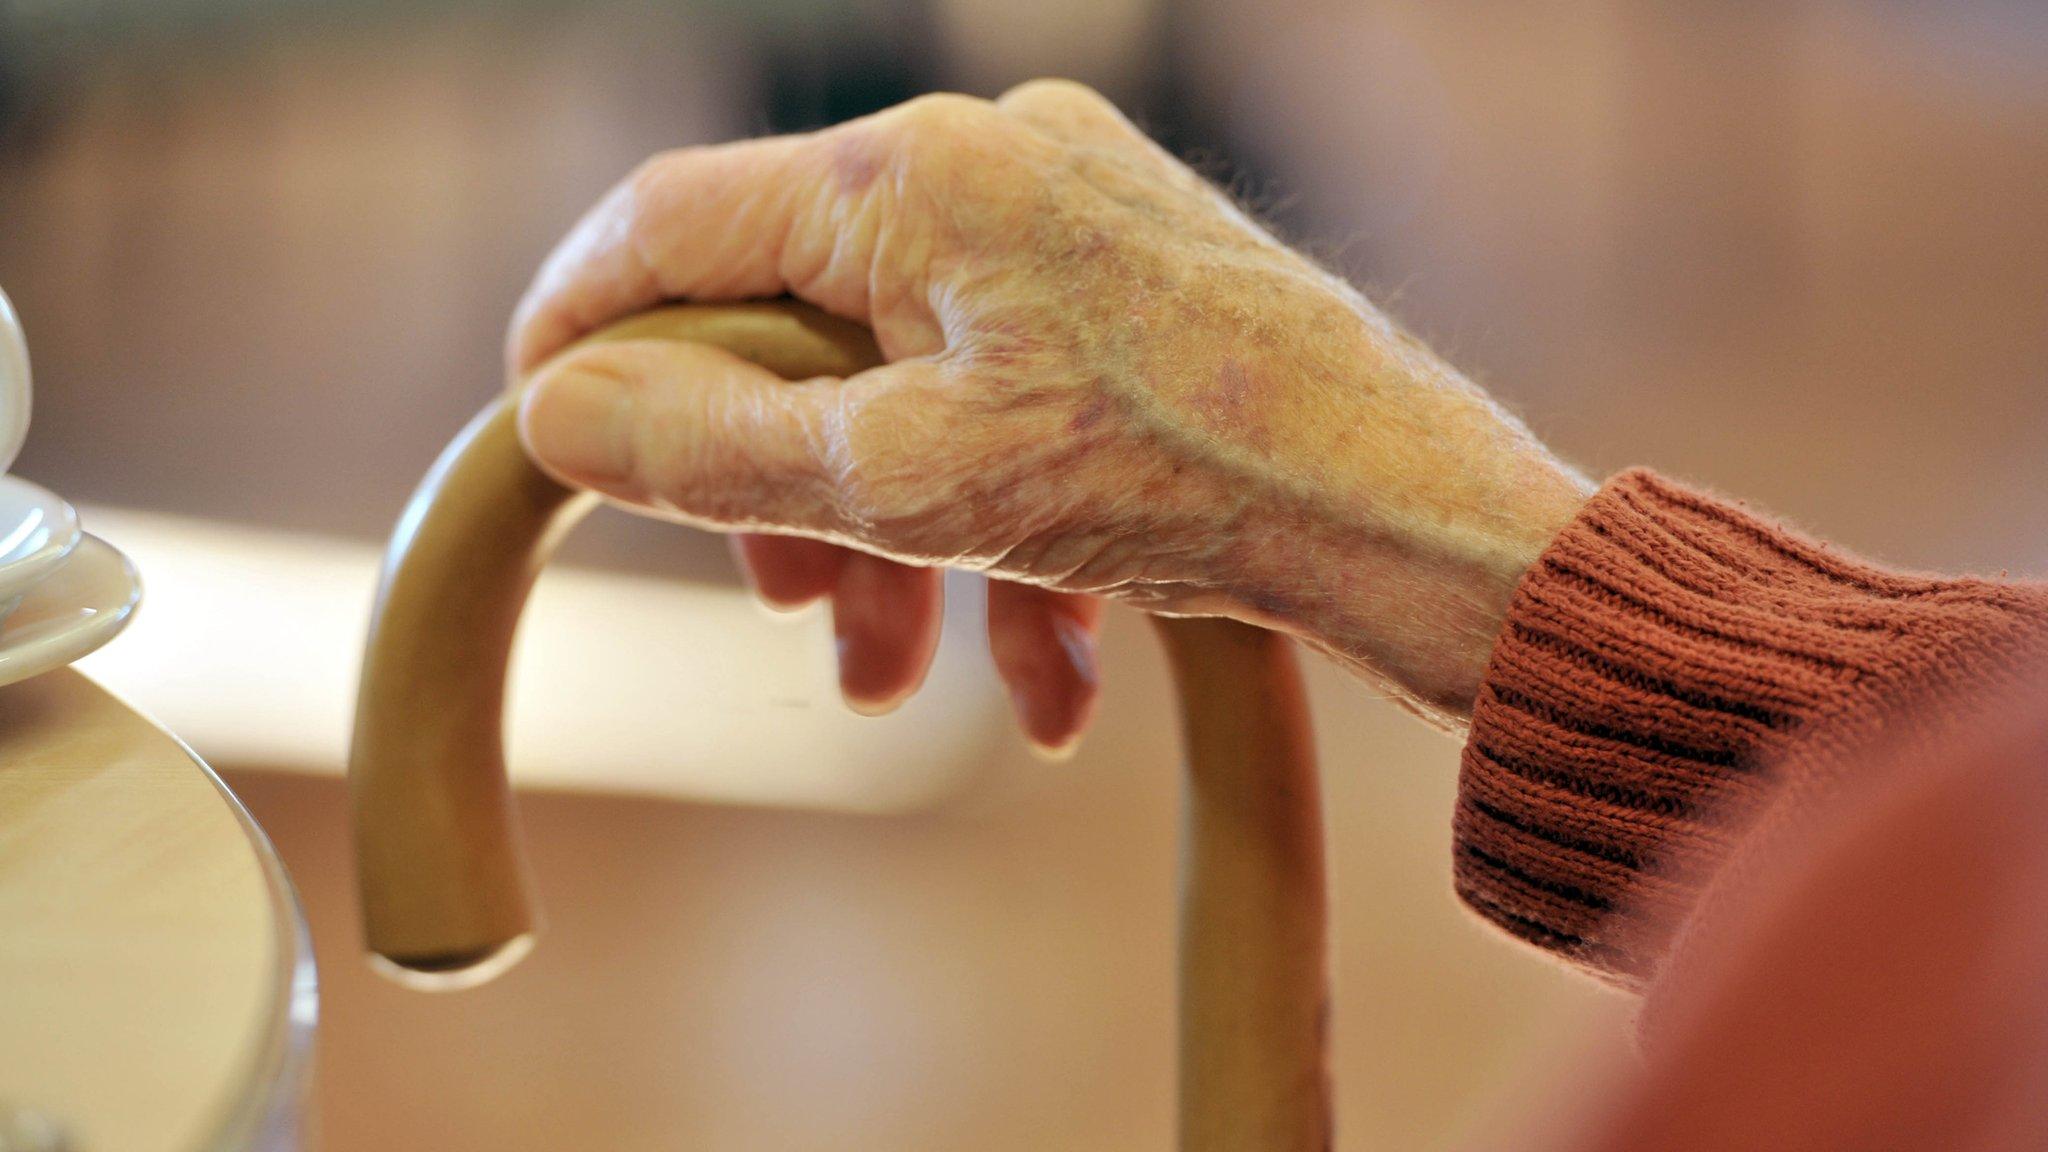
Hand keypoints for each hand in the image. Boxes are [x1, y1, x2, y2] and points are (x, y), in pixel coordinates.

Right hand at [509, 80, 1590, 744]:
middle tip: (789, 614)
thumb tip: (553, 412)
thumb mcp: (907, 484)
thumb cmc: (1180, 480)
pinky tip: (1046, 676)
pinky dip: (998, 530)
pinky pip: (1007, 400)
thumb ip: (710, 450)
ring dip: (897, 545)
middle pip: (797, 322)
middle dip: (780, 491)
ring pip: (907, 384)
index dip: (580, 326)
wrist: (1413, 521)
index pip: (673, 222)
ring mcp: (1069, 223)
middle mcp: (990, 167)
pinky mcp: (1129, 293)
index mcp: (915, 174)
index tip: (537, 427)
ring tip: (908, 687)